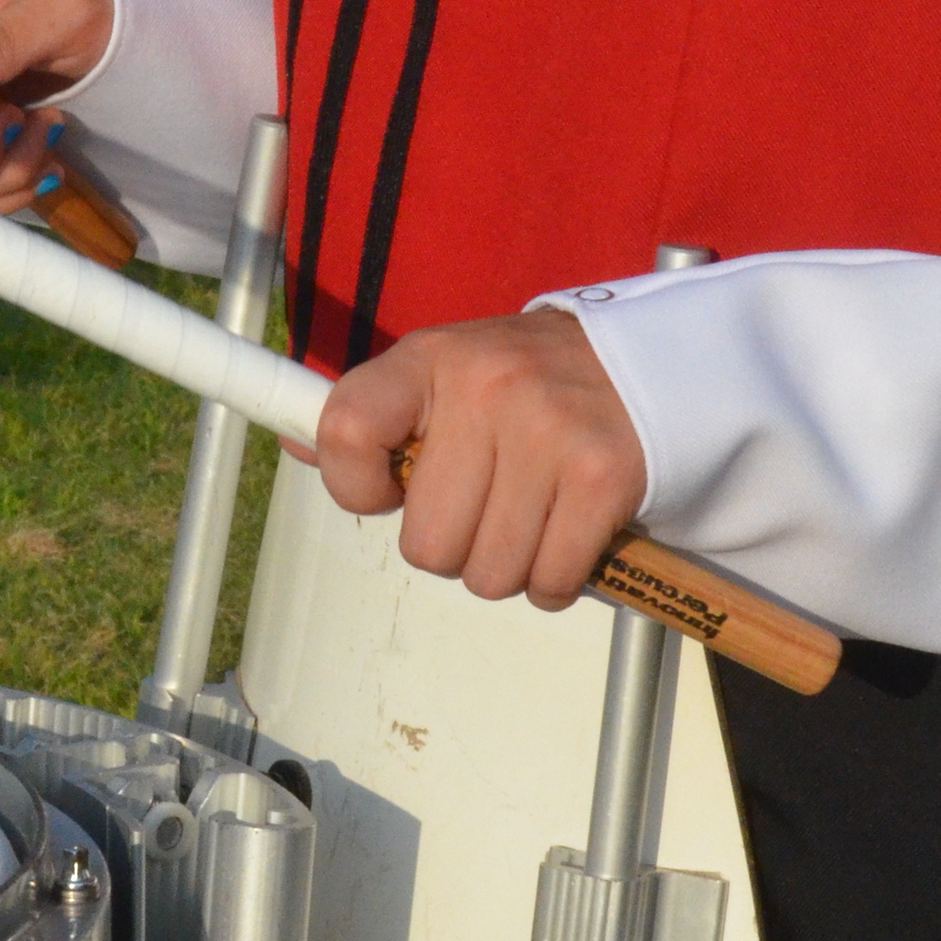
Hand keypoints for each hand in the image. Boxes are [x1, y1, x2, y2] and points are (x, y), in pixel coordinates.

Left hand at [316, 309, 647, 610]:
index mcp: (430, 359)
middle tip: (489, 504)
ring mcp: (548, 430)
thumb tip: (292, 446)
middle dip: (456, 545)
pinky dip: (556, 580)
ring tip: (532, 516)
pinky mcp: (603, 475)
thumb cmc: (530, 381)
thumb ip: (375, 415)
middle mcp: (485, 387)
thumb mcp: (446, 373)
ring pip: (488, 576)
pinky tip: (567, 536)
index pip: (346, 429)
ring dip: (509, 567)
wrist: (648, 364)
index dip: (357, 487)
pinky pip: (550, 581)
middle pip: (426, 545)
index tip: (394, 490)